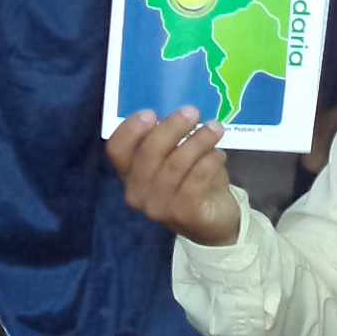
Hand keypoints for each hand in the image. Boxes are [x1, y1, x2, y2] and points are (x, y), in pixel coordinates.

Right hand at [107, 106, 240, 246]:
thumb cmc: (192, 182)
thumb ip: (171, 139)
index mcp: (129, 175)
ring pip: (176, 165)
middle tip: (192, 112)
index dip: (130, 129)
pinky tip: (219, 154)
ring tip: (215, 128)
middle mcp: (137, 193)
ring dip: (198, 141)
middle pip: (148, 154)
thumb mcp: (176, 158)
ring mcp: (159, 207)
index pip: (117, 150)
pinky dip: (210, 161)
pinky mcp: (184, 213)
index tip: (151, 113)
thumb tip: (182, 111)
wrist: (213, 224)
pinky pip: (197, 178)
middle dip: (171, 128)